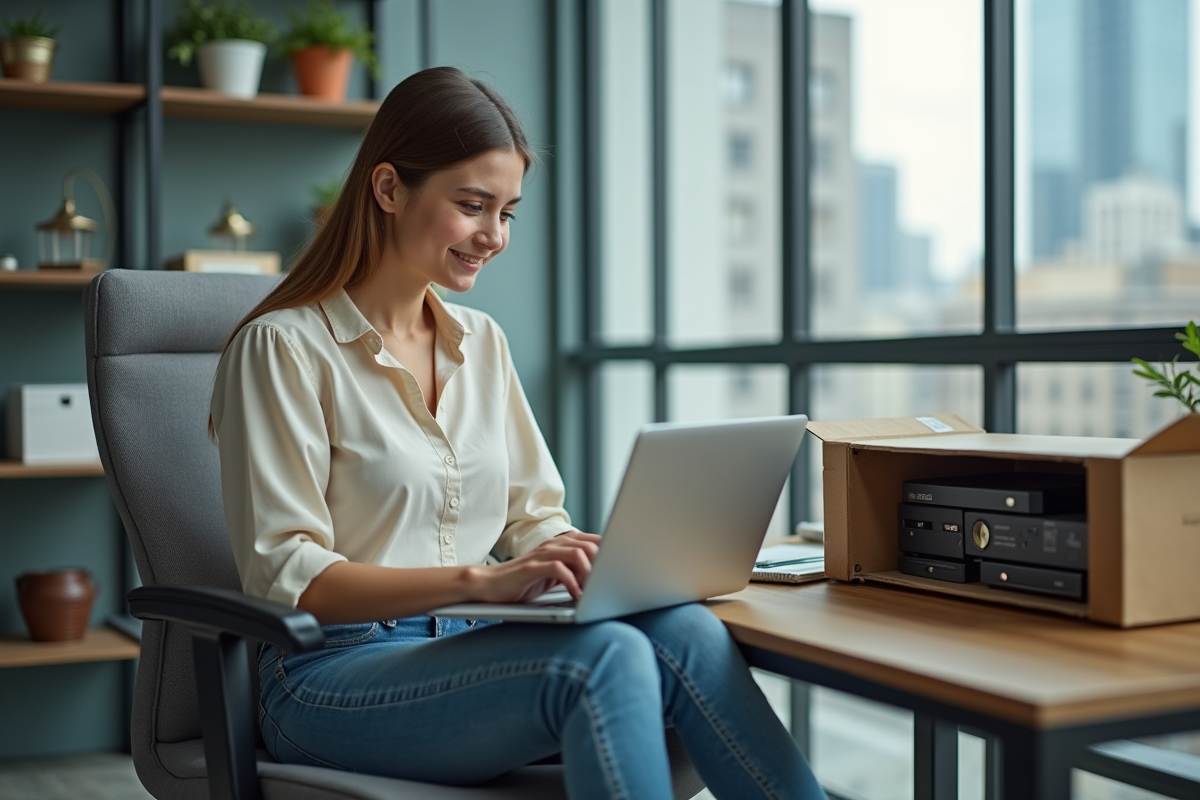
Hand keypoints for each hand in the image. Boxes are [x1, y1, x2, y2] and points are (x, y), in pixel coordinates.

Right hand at [466, 530, 601, 603]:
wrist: (491, 585)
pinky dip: (572, 583)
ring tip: (593, 592)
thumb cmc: (524, 582)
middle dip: (602, 566)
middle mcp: (554, 545)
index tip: (621, 571)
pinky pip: (559, 569)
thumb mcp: (555, 575)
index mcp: (562, 545)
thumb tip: (602, 581)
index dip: (611, 553)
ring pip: (577, 553)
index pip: (595, 541)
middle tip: (606, 586)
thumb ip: (575, 571)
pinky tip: (576, 596)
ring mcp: (542, 554)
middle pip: (590, 545)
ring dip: (589, 574)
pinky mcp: (532, 567)